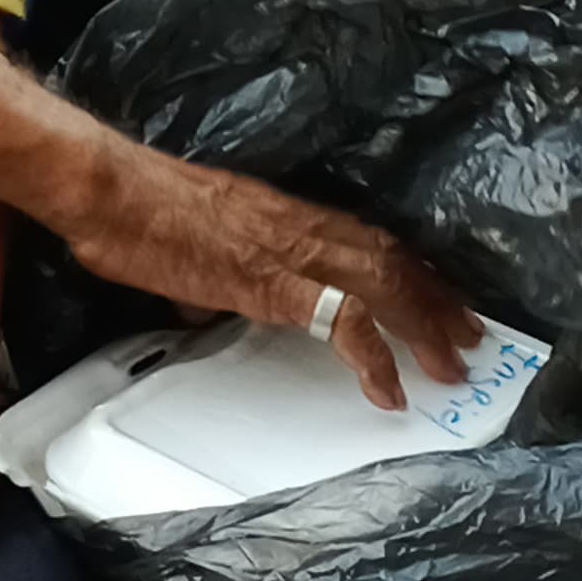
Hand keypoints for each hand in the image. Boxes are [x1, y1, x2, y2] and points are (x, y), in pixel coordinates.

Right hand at [62, 148, 482, 410]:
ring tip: (451, 366)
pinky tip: (388, 389)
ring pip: (386, 285)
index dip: (410, 269)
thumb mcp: (193, 241)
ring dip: (425, 327)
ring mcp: (292, 252)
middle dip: (437, 301)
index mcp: (284, 213)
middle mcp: (301, 225)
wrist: (112, 191)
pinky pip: (344, 322)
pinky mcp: (273, 284)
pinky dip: (373, 358)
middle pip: (392, 259)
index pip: (367, 237)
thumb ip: (214, 272)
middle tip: (470, 337)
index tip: (439, 296)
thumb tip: (207, 299)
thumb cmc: (136, 211)